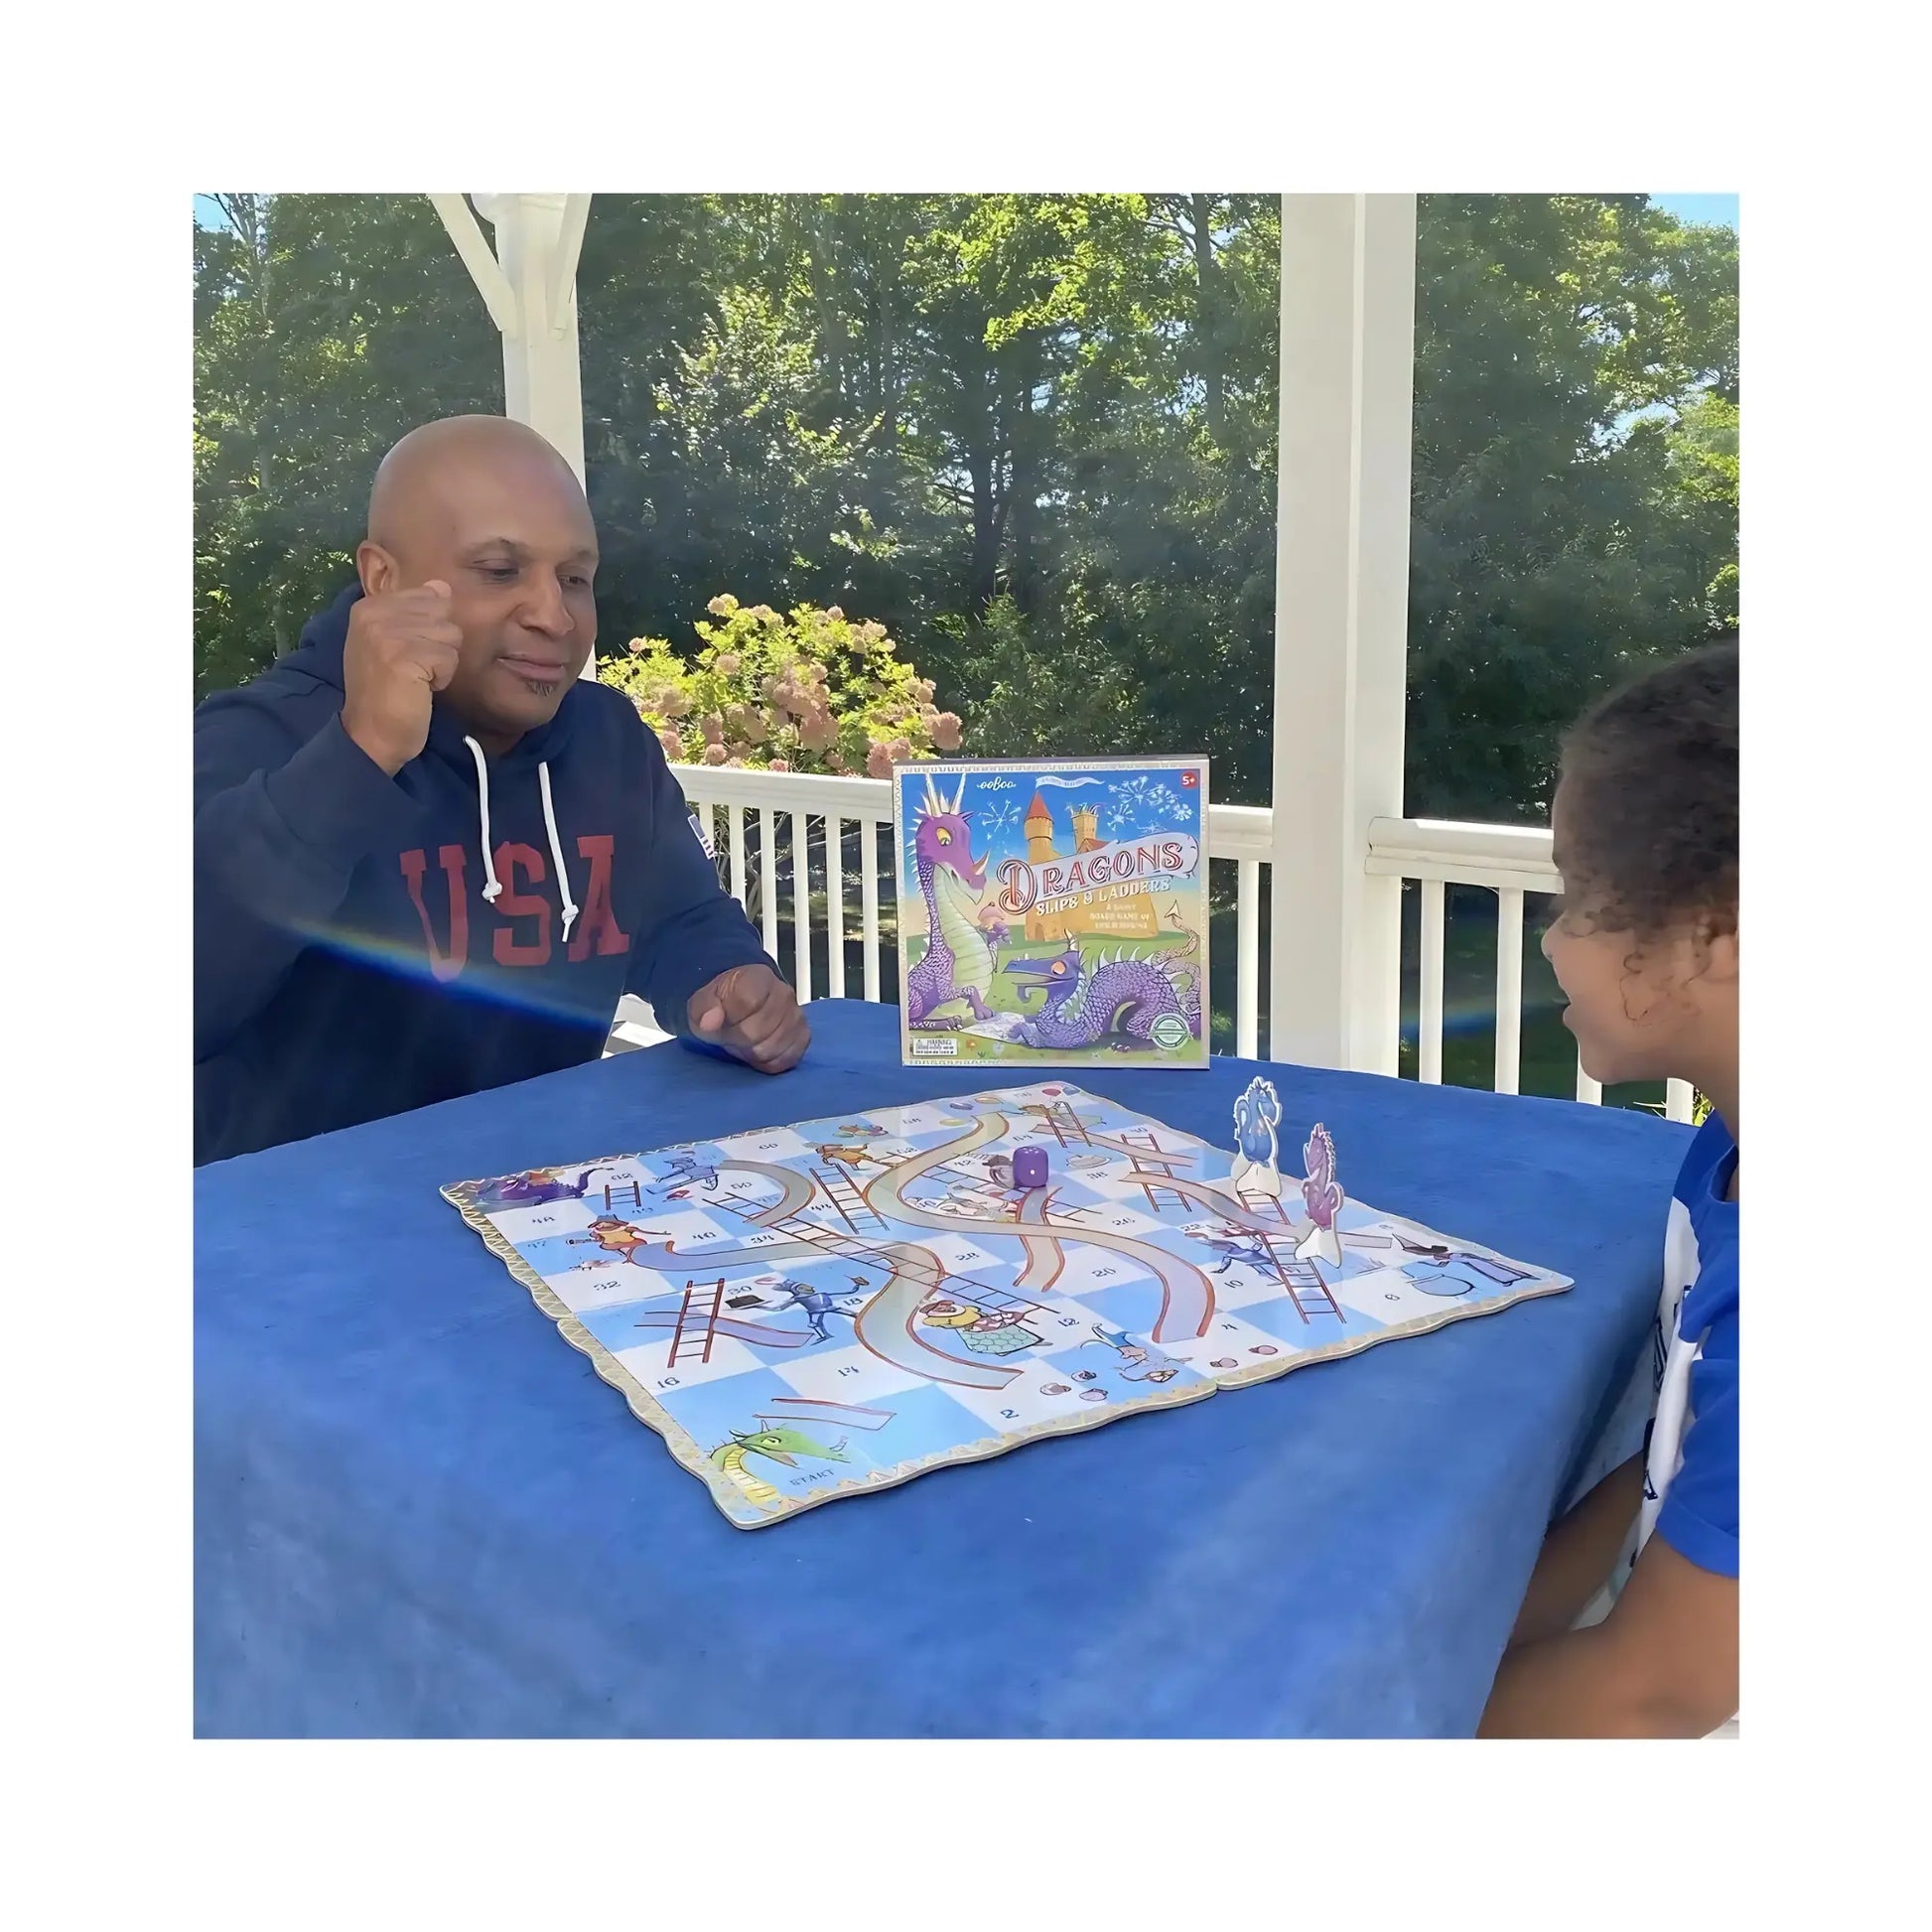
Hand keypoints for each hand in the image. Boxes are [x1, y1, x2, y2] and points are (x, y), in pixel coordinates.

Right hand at [340, 580, 463, 775]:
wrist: (370, 734)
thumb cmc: (385, 691)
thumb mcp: (393, 643)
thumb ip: (415, 612)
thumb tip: (441, 586)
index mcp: (369, 606)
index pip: (428, 596)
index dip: (428, 629)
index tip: (404, 654)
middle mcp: (375, 613)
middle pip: (443, 613)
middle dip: (438, 644)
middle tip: (412, 669)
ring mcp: (388, 633)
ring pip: (451, 635)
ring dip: (441, 663)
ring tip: (415, 679)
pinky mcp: (406, 656)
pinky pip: (450, 658)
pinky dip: (442, 679)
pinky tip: (419, 689)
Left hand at [687, 964, 808, 1073]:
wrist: (741, 1008)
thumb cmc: (723, 1006)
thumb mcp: (701, 1003)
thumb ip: (703, 1008)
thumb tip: (709, 1021)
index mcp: (758, 977)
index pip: (748, 1001)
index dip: (729, 1019)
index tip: (719, 1021)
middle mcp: (784, 994)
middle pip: (759, 1031)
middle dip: (739, 1038)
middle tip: (732, 1033)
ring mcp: (797, 1016)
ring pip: (772, 1048)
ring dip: (753, 1051)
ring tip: (745, 1040)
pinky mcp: (803, 1038)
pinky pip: (786, 1059)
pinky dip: (768, 1061)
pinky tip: (758, 1049)